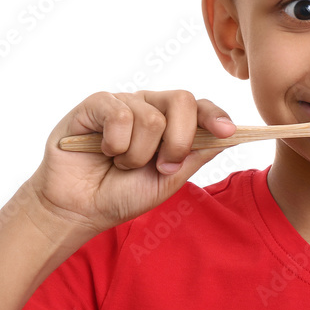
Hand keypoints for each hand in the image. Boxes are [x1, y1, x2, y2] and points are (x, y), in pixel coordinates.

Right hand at [25, 90, 235, 236]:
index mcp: (170, 123)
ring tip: (121, 164)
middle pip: (182, 100)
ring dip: (137, 155)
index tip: (228, 132)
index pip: (199, 107)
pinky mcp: (96, 103)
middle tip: (161, 167)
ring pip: (151, 117)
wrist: (80, 209)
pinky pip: (120, 114)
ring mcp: (123, 103)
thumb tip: (228, 136)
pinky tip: (103, 151)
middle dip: (178, 141)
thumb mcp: (167, 182)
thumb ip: (194, 157)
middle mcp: (149, 107)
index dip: (216, 116)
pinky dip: (115, 143)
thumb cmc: (122, 194)